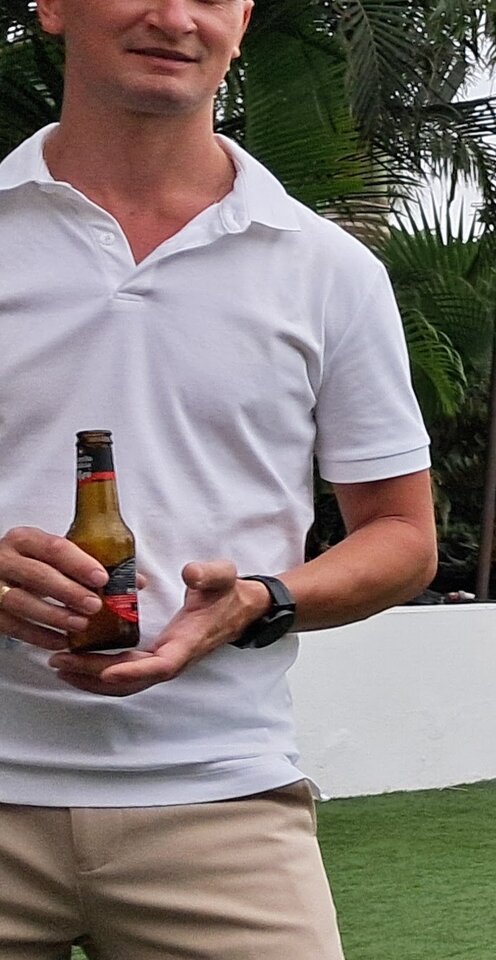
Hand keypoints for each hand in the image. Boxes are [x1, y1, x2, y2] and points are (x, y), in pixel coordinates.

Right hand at [0, 526, 107, 649]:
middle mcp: (5, 559)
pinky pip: (14, 627)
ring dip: (55, 616)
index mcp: (25, 540)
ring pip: (23, 602)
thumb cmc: (33, 565)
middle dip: (69, 592)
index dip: (79, 564)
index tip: (102, 578)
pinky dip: (39, 636)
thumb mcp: (53, 557)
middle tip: (95, 605)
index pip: (54, 547)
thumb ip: (89, 565)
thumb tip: (137, 582)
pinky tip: (61, 641)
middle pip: (37, 575)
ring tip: (81, 624)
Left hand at [49, 560, 270, 696]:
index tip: (105, 671)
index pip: (159, 666)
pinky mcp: (156, 658)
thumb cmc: (227, 594)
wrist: (240, 609)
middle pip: (131, 680)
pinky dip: (99, 672)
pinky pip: (125, 673)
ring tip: (60, 665)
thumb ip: (208, 575)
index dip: (132, 671)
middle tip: (60, 662)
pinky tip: (78, 661)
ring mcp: (163, 662)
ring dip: (91, 678)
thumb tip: (189, 573)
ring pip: (125, 682)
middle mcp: (172, 660)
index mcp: (187, 643)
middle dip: (94, 675)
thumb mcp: (222, 577)